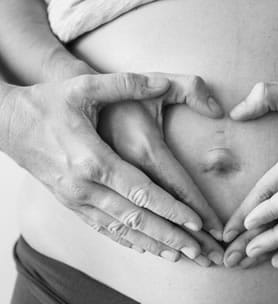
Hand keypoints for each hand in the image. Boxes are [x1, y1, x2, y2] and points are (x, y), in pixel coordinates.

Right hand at [0, 73, 218, 263]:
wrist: (8, 123)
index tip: (197, 222)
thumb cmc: (48, 102)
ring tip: (179, 256)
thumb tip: (162, 82)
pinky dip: (126, 240)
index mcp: (94, 158)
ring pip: (120, 229)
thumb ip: (126, 82)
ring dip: (152, 244)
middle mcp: (85, 186)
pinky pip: (102, 228)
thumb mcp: (84, 85)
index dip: (172, 208)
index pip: (142, 191)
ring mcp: (75, 198)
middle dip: (170, 235)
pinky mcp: (70, 202)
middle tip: (199, 251)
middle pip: (136, 218)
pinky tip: (143, 247)